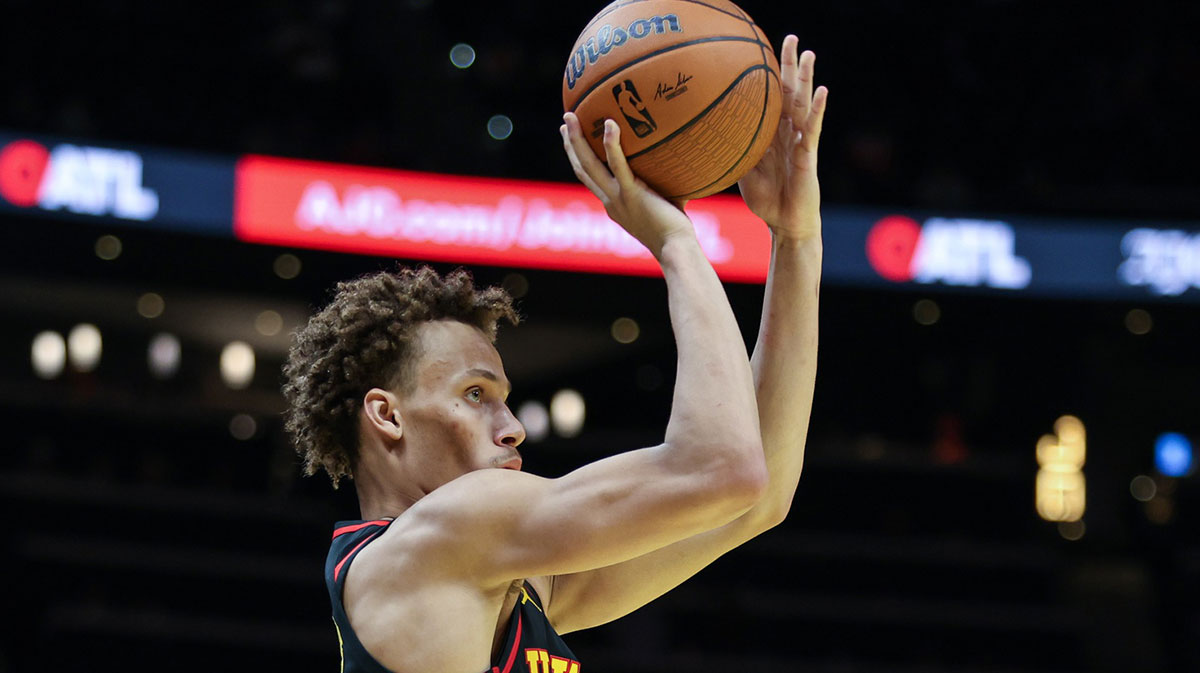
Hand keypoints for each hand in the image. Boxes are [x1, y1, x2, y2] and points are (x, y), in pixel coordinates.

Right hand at [560, 112, 693, 258]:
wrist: (675, 248)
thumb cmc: (676, 231)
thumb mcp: (663, 205)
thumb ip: (663, 185)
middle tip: (565, 120)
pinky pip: (617, 166)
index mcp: (613, 204)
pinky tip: (610, 124)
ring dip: (576, 140)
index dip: (578, 158)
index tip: (572, 138)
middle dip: (570, 144)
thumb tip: (680, 161)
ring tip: (571, 116)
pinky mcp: (631, 194)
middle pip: (582, 168)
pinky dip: (611, 144)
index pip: (590, 178)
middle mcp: (609, 201)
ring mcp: (617, 198)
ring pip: (588, 165)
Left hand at [738, 36, 827, 240]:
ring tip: (808, 54)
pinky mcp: (809, 156)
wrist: (786, 225)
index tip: (765, 49)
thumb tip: (706, 139)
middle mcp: (789, 133)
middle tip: (791, 38)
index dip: (772, 75)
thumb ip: (733, 152)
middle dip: (791, 66)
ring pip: (804, 105)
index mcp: (774, 135)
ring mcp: (801, 142)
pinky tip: (822, 91)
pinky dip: (817, 109)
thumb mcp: (743, 171)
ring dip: (807, 79)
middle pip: (791, 92)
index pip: (773, 98)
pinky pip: (813, 129)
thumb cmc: (767, 201)